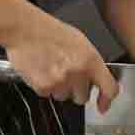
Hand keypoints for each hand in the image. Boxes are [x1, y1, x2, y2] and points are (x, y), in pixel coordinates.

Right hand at [3, 13, 118, 110]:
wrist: (25, 30)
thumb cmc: (50, 31)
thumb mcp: (80, 41)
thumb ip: (90, 62)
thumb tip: (95, 78)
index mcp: (91, 60)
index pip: (109, 88)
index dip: (106, 100)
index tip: (103, 105)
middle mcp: (78, 73)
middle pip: (82, 97)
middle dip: (76, 90)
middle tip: (66, 75)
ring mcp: (60, 82)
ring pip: (64, 97)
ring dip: (59, 88)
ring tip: (51, 68)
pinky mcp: (44, 87)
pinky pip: (47, 94)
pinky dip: (44, 86)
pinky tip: (42, 70)